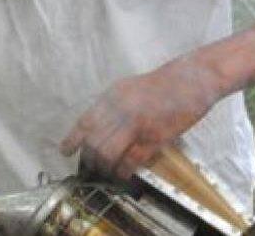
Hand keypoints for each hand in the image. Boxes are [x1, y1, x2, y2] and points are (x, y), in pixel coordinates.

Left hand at [59, 58, 221, 178]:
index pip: (85, 122)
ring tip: (107, 172)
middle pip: (94, 142)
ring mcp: (137, 125)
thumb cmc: (157, 85)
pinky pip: (132, 160)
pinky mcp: (154, 138)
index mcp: (111, 97)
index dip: (73, 139)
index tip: (66, 151)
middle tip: (91, 167)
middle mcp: (120, 110)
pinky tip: (123, 174)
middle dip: (90, 158)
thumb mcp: (126, 88)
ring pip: (109, 153)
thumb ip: (110, 106)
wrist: (188, 80)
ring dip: (105, 167)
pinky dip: (124, 170)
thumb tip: (95, 126)